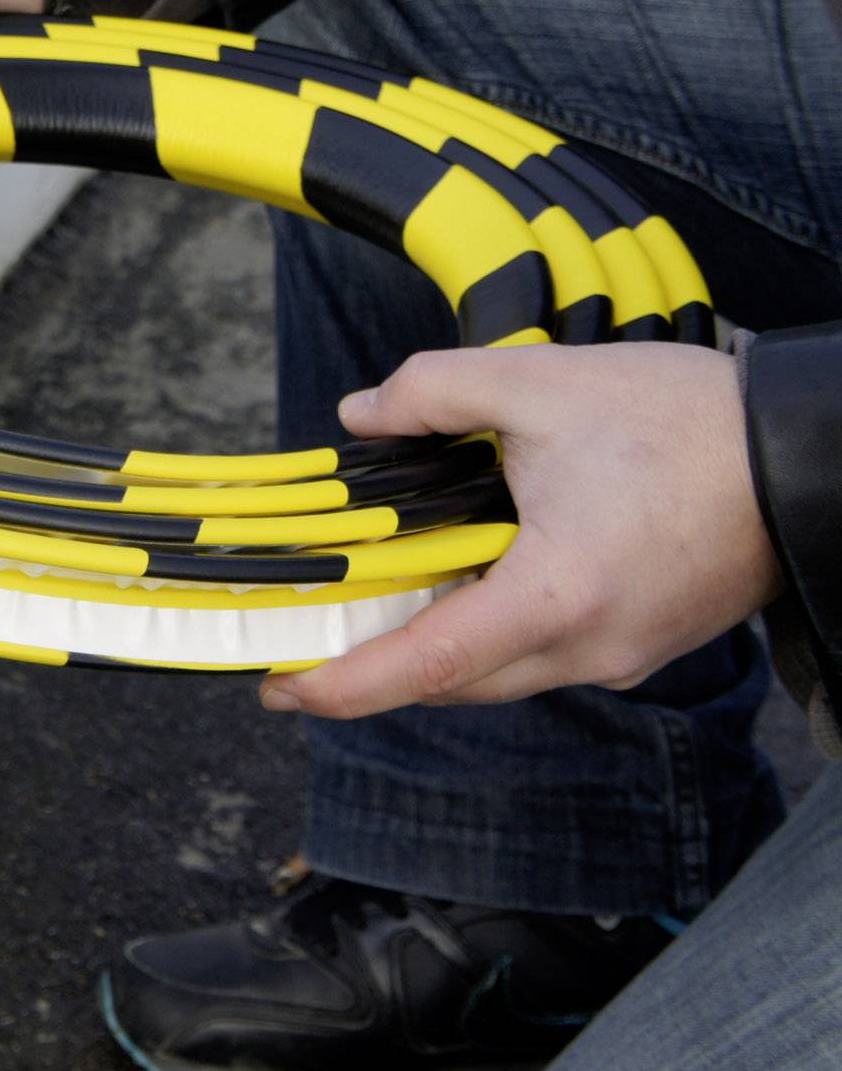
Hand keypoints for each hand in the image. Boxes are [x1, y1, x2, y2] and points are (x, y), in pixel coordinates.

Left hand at [262, 344, 782, 718]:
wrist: (813, 453)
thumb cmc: (693, 424)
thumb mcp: (542, 384)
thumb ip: (433, 393)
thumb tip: (362, 414)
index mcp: (557, 597)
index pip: (425, 665)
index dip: (342, 684)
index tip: (281, 686)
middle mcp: (588, 648)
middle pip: (450, 681)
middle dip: (372, 666)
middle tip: (306, 639)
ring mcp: (620, 655)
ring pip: (495, 673)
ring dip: (432, 644)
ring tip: (373, 601)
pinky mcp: (640, 642)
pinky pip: (541, 654)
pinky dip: (489, 628)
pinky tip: (463, 578)